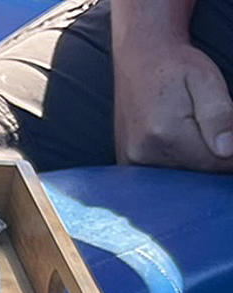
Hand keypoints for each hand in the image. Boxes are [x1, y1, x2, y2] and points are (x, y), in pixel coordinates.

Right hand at [115, 34, 232, 169]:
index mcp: (165, 134)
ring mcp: (131, 162)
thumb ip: (219, 116)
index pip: (215, 164)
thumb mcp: (207, 80)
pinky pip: (163, 175)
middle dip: (216, 158)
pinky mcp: (128, 163)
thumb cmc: (176, 66)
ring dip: (198, 162)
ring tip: (196, 130)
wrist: (139, 57)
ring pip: (181, 177)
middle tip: (214, 127)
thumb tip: (227, 151)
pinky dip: (180, 165)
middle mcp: (143, 154)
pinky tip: (182, 142)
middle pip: (197, 174)